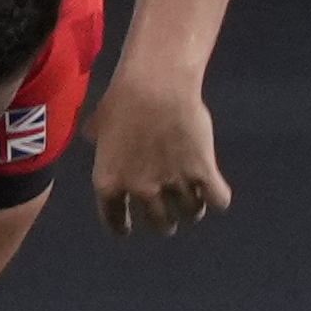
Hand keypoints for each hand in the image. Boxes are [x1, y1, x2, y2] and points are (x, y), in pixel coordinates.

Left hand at [89, 76, 231, 237]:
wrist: (155, 82)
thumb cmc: (123, 97)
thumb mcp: (100, 121)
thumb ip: (97, 138)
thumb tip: (92, 136)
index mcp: (109, 183)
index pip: (116, 223)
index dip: (124, 227)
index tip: (130, 227)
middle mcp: (140, 190)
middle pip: (161, 224)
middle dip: (166, 223)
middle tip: (171, 216)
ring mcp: (173, 183)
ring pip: (192, 214)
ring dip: (194, 210)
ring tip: (196, 201)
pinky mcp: (202, 171)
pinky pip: (218, 200)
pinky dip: (219, 197)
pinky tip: (217, 191)